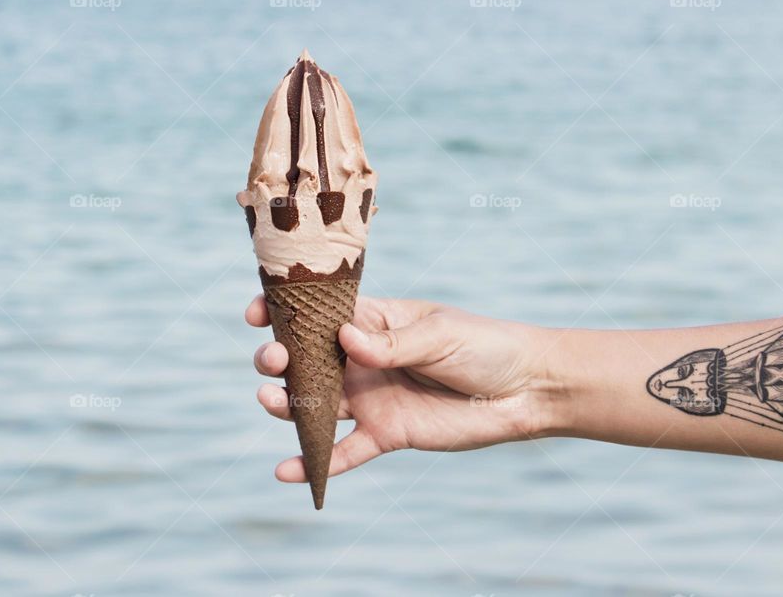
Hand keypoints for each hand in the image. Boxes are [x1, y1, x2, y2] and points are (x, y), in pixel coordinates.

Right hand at [245, 295, 560, 481]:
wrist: (524, 390)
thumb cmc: (485, 346)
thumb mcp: (440, 334)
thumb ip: (393, 343)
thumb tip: (345, 339)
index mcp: (376, 321)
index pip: (321, 312)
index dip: (285, 311)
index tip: (258, 312)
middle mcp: (364, 359)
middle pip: (307, 359)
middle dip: (279, 358)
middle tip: (273, 360)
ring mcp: (372, 397)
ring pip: (315, 403)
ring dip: (286, 404)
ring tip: (271, 400)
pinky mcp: (386, 434)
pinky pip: (344, 451)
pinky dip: (316, 462)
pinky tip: (288, 471)